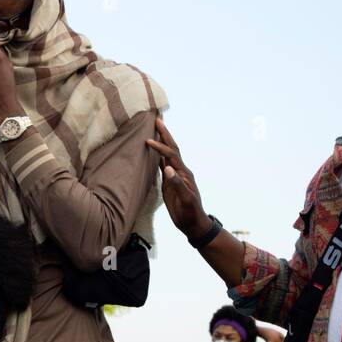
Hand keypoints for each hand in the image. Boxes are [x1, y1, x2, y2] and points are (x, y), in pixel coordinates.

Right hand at [146, 118, 208, 237]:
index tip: (148, 141)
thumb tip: (167, 168)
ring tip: (155, 127)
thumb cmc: (190, 213)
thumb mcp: (185, 200)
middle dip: (165, 133)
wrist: (193, 223)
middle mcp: (179, 171)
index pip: (171, 155)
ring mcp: (174, 176)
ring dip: (162, 140)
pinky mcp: (169, 182)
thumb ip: (177, 184)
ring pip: (167, 154)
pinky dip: (157, 154)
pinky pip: (162, 164)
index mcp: (184, 173)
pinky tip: (152, 149)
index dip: (160, 147)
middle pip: (171, 147)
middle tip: (157, 118)